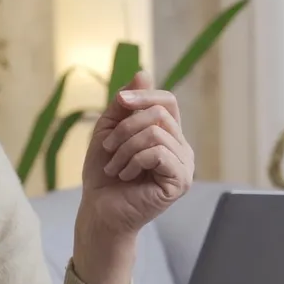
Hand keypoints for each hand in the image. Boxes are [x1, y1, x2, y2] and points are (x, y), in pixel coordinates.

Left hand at [73, 70, 194, 283]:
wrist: (99, 211)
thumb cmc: (103, 174)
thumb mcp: (109, 130)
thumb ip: (126, 104)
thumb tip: (144, 72)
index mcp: (168, 135)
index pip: (167, 100)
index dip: (143, 95)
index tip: (119, 102)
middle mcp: (181, 148)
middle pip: (160, 113)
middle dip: (126, 127)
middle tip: (108, 148)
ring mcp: (184, 166)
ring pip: (156, 132)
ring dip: (125, 148)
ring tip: (115, 166)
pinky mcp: (181, 182)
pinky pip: (159, 152)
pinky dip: (134, 160)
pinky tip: (126, 175)